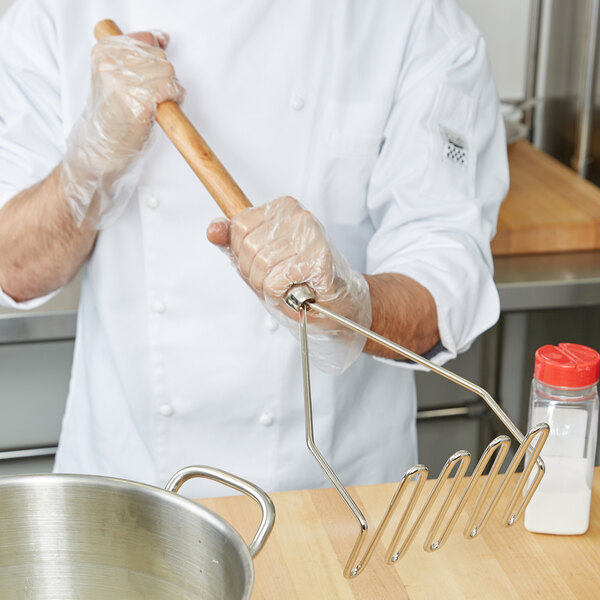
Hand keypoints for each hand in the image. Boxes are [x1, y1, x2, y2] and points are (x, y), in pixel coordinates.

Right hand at [61, 31, 183, 227]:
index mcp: (104, 52)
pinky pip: (171, 90)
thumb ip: (137, 57)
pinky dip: (172, 102)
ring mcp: (125, 82)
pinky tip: (156, 113)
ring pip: (169, 73)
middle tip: (149, 99)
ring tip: (151, 106)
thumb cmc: (112, 119)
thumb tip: (162, 39)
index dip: (156, 60)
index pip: (147, 40)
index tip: (151, 76)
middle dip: (164, 79)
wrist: (100, 151)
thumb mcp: (117, 79)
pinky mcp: (139, 101)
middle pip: (161, 58)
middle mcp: (112, 63)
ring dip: (170, 91)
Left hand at [207, 196, 371, 372]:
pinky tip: (296, 291)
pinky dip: (278, 294)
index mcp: (282, 207)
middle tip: (277, 279)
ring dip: (268, 286)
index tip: (264, 263)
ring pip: (260, 265)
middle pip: (248, 247)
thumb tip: (213, 229)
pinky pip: (275, 281)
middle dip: (255, 273)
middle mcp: (298, 216)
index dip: (243, 255)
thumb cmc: (297, 279)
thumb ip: (233, 242)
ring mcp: (311, 236)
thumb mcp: (257, 257)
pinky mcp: (319, 260)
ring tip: (288, 286)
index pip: (238, 227)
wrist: (336, 304)